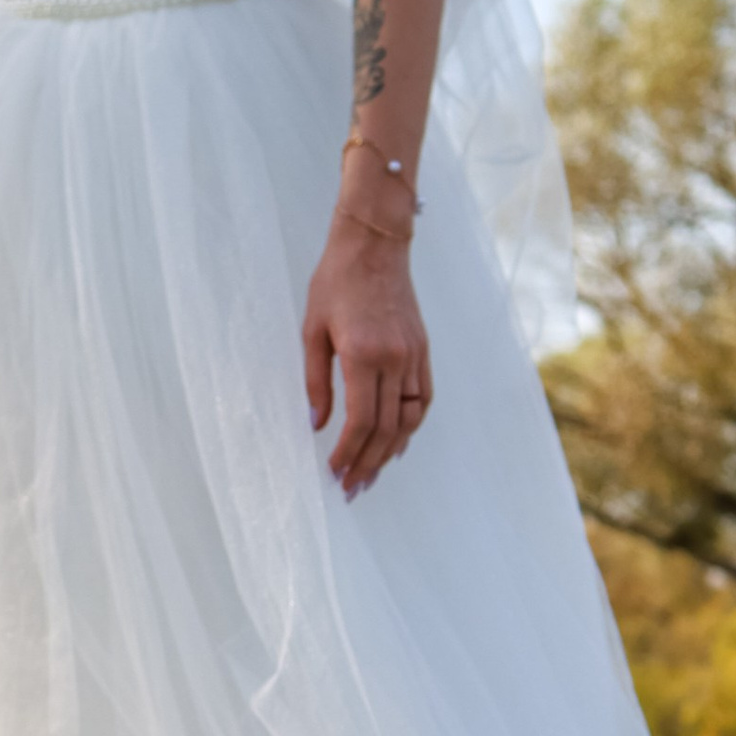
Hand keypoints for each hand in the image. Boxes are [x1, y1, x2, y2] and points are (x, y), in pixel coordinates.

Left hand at [303, 218, 431, 497]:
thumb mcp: (312, 330)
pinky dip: (410, 427)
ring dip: (390, 453)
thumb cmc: (335, 282)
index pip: (360, 421)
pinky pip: (422, 400)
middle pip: (386, 429)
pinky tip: (396, 444)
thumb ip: (315, 380)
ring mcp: (414, 356)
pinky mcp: (423, 351)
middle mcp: (395, 359)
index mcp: (364, 354)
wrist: (374, 245)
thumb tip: (316, 424)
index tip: (333, 472)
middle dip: (367, 463)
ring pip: (408, 420)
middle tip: (352, 489)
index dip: (347, 453)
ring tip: (371, 475)